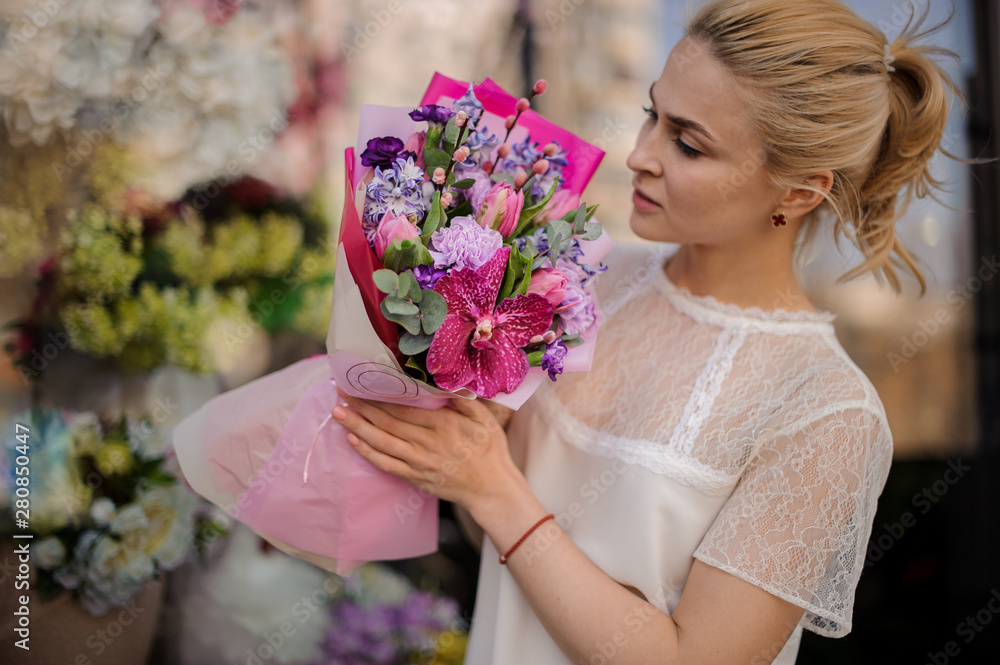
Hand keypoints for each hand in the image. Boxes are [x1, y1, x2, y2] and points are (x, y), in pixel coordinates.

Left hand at [331, 389, 523, 512]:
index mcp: (443, 424)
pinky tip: (353, 440)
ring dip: (357, 427)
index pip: (403, 406)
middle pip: (387, 421)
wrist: (491, 488)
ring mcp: (419, 462)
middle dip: (362, 405)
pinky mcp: (415, 477)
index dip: (380, 394)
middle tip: (340, 391)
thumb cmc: (490, 449)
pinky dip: (367, 453)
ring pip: (381, 442)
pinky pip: (386, 464)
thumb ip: (463, 400)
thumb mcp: (484, 418)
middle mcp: (427, 442)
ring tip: (338, 413)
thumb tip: (442, 383)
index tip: (364, 381)